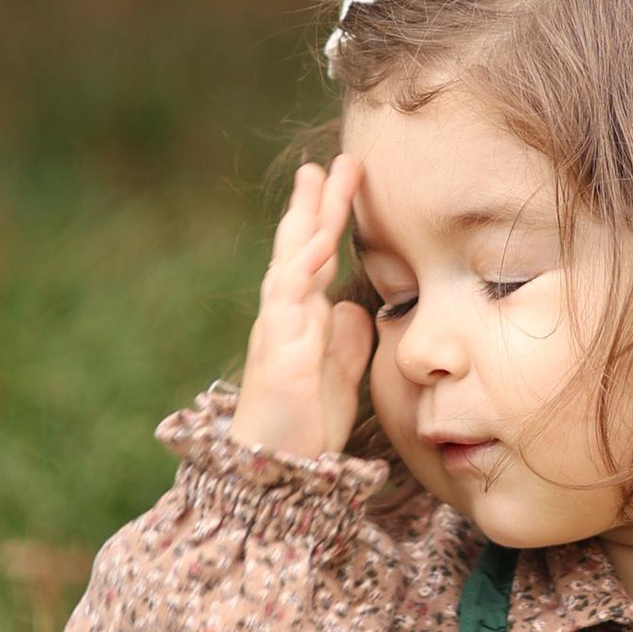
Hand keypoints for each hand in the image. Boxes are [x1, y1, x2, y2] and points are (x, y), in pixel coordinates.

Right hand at [230, 156, 375, 459]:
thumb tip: (353, 310)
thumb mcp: (338, 375)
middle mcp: (288, 314)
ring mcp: (280, 325)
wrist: (280, 470)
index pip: (317, 258)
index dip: (329, 220)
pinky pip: (288, 296)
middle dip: (316, 203)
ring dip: (308, 217)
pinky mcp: (279, 346)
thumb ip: (345, 342)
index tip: (341, 182)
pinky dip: (302, 263)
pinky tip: (316, 236)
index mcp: (304, 318)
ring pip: (294, 258)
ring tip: (320, 177)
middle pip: (302, 246)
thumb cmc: (305, 425)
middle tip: (329, 161)